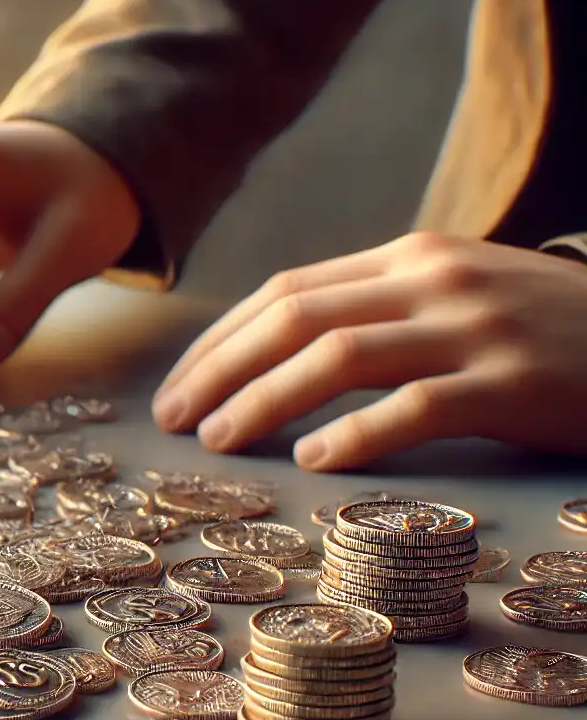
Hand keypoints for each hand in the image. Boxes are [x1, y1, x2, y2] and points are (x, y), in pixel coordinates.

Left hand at [152, 231, 586, 470]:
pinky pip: (417, 407)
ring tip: (219, 440)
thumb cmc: (546, 330)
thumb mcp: (458, 296)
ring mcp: (476, 329)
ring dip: (264, 399)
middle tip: (173, 420)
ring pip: (339, 356)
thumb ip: (379, 311)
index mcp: (412, 257)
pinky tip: (312, 462)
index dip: (220, 341)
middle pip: (294, 317)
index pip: (287, 290)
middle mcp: (435, 281)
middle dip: (219, 370)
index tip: (176, 387)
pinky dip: (356, 434)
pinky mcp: (514, 384)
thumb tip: (275, 356)